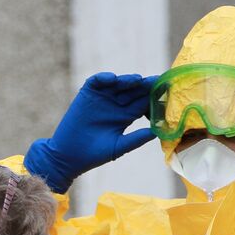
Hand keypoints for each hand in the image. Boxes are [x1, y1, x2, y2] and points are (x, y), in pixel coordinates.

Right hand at [24, 72, 157, 192]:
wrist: (69, 156)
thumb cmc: (95, 154)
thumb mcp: (119, 147)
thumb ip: (136, 138)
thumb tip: (157, 132)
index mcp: (126, 116)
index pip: (143, 102)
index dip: (153, 97)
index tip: (165, 92)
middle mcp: (116, 104)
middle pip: (133, 90)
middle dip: (144, 85)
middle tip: (156, 80)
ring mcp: (102, 98)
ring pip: (118, 84)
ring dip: (127, 80)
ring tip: (136, 80)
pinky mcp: (87, 94)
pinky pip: (96, 81)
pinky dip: (104, 78)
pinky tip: (112, 79)